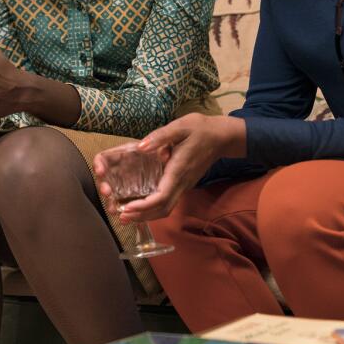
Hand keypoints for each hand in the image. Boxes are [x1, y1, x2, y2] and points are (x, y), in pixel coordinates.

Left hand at [94, 113, 245, 222]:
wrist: (221, 136)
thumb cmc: (200, 129)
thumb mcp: (180, 126)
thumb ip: (160, 136)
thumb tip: (140, 147)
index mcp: (178, 170)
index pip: (162, 197)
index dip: (144, 206)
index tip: (127, 208)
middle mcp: (182, 183)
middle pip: (163, 209)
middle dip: (142, 216)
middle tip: (121, 217)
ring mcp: (185, 185)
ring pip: (166, 208)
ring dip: (147, 214)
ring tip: (127, 215)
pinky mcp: (184, 184)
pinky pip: (169, 202)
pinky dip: (154, 208)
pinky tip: (141, 204)